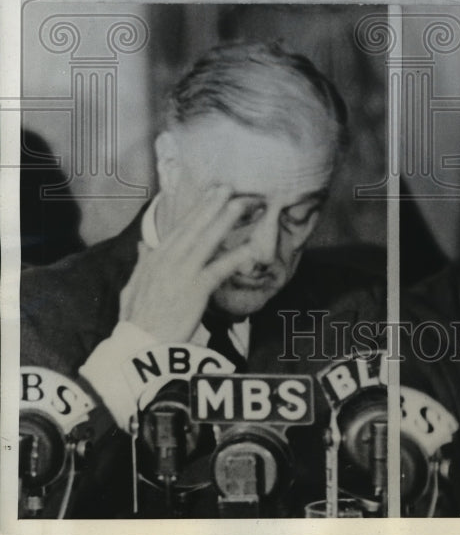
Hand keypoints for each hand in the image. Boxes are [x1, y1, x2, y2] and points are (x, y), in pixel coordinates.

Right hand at [118, 185, 253, 342]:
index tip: (210, 194)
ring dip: (224, 221)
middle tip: (228, 188)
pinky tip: (250, 250)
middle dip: (212, 206)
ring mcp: (182, 273)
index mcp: (155, 258)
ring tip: (240, 205)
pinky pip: (218, 270)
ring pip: (207, 241)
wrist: (138, 346)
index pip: (180, 228)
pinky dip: (235, 258)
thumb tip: (144, 246)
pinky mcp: (194, 290)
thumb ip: (142, 264)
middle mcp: (168, 259)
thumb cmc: (137, 320)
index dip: (197, 210)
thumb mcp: (133, 287)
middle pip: (194, 227)